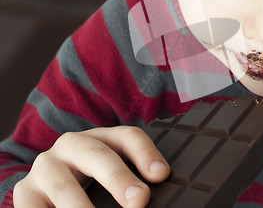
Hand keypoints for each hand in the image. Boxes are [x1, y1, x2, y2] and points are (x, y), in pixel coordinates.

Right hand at [13, 126, 169, 207]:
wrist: (43, 184)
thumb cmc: (87, 178)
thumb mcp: (110, 171)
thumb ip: (132, 180)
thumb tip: (146, 198)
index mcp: (100, 137)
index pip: (128, 137)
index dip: (146, 153)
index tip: (162, 174)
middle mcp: (71, 145)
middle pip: (98, 155)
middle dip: (119, 178)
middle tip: (139, 200)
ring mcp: (45, 167)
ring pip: (65, 187)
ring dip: (83, 207)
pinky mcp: (26, 193)